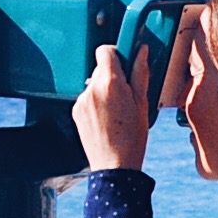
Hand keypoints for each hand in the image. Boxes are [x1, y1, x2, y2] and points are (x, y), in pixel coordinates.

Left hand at [75, 41, 152, 172]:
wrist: (114, 167)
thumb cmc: (133, 138)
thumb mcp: (142, 103)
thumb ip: (140, 73)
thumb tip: (141, 51)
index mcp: (110, 84)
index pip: (105, 51)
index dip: (116, 54)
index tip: (126, 63)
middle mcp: (91, 89)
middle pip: (100, 68)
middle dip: (114, 75)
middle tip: (128, 94)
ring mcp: (81, 101)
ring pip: (94, 83)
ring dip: (105, 90)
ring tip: (117, 111)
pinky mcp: (75, 112)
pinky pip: (87, 98)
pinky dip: (96, 102)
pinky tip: (107, 119)